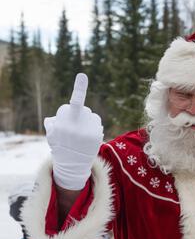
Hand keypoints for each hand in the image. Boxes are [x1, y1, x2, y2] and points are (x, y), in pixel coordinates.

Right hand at [44, 73, 103, 189]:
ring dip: (85, 119)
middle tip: (72, 129)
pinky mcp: (98, 133)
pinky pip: (96, 120)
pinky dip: (92, 125)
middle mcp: (78, 125)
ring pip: (89, 114)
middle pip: (79, 107)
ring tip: (81, 134)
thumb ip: (52, 123)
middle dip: (75, 114)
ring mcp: (90, 130)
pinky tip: (88, 135)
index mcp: (64, 122)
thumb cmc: (60, 145)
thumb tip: (54, 119)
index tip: (83, 75)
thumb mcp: (51, 134)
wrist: (73, 163)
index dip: (79, 87)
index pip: (72, 103)